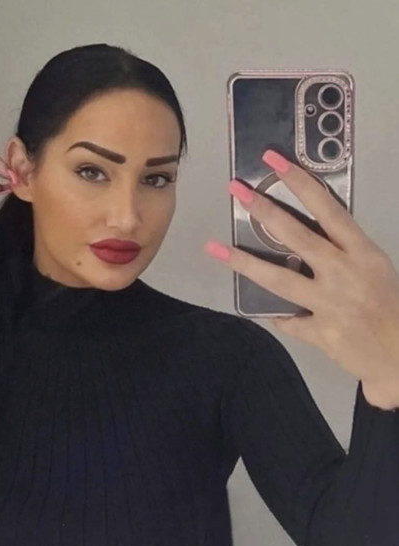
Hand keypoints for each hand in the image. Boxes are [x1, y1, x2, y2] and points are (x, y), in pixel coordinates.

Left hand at [204, 149, 398, 403]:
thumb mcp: (375, 267)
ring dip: (244, 262)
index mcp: (362, 252)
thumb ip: (342, 252)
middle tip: (237, 190)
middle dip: (264, 211)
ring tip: (216, 248)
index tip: (274, 162)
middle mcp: (344, 273)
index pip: (328, 209)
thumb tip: (303, 239)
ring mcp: (330, 304)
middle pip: (297, 237)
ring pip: (279, 279)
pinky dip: (276, 316)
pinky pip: (288, 322)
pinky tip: (262, 311)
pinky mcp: (321, 333)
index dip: (300, 183)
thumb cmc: (390, 304)